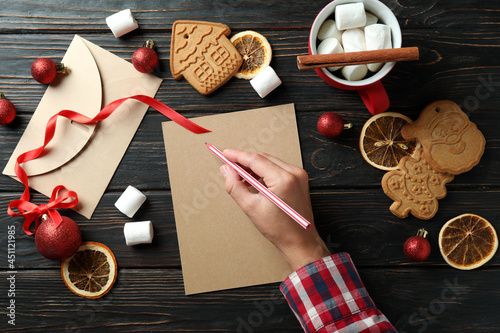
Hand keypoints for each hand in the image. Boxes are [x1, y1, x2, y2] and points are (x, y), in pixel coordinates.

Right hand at [220, 149, 329, 270]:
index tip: (225, 154)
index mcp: (284, 179)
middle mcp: (294, 173)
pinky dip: (264, 171)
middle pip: (263, 158)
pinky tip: (254, 180)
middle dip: (245, 161)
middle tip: (229, 167)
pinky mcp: (300, 179)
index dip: (238, 156)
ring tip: (240, 178)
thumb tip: (226, 170)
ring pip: (270, 162)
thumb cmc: (279, 229)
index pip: (256, 160)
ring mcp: (299, 175)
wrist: (299, 241)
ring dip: (254, 166)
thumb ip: (235, 186)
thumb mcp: (251, 207)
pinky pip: (278, 168)